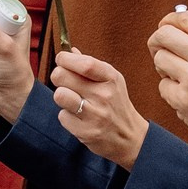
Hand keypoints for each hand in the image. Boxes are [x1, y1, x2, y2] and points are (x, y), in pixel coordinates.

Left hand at [51, 47, 149, 168]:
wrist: (129, 137)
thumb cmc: (115, 103)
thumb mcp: (111, 81)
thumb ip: (90, 65)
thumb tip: (70, 50)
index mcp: (111, 79)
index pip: (84, 64)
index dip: (66, 59)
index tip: (61, 59)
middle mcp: (104, 96)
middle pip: (62, 76)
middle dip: (58, 75)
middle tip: (64, 81)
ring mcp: (95, 115)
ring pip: (59, 95)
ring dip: (61, 96)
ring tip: (70, 99)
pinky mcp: (86, 132)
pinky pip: (62, 116)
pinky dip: (67, 116)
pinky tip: (78, 117)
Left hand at [148, 5, 187, 152]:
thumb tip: (174, 26)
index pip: (185, 18)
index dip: (169, 20)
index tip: (165, 28)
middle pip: (164, 34)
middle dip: (157, 41)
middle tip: (161, 51)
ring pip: (159, 58)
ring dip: (163, 68)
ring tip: (179, 78)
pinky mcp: (183, 100)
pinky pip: (163, 86)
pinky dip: (170, 91)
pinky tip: (187, 98)